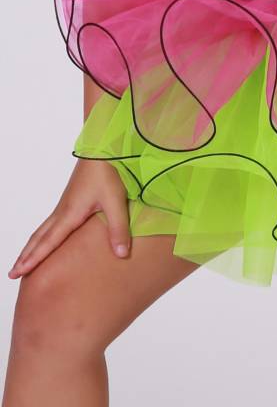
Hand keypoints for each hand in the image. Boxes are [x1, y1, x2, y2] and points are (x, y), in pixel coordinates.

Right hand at [8, 158, 130, 277]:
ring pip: (43, 229)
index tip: (17, 273)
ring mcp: (65, 204)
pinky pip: (50, 223)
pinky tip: (48, 237)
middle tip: (12, 274)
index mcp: (70, 213)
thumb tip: (121, 255)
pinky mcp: (71, 199)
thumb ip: (118, 228)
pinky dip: (42, 236)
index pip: (48, 242)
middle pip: (39, 237)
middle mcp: (63, 210)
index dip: (33, 259)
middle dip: (25, 256)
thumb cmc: (108, 170)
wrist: (103, 145)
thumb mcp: (116, 200)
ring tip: (24, 260)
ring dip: (32, 246)